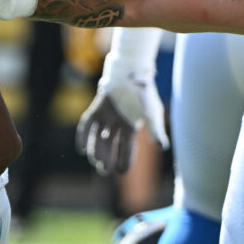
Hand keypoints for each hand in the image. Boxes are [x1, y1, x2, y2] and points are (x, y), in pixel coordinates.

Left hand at [75, 61, 167, 175]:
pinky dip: (83, 136)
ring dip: (97, 150)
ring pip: (98, 137)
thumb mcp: (152, 113)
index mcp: (131, 127)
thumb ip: (155, 130)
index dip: (125, 160)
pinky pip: (87, 124)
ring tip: (96, 161)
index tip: (121, 172)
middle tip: (104, 170)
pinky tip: (81, 149)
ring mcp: (107, 116)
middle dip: (108, 158)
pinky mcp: (97, 108)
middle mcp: (118, 124)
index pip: (127, 148)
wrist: (132, 72)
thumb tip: (162, 147)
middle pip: (110, 145)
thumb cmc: (144, 93)